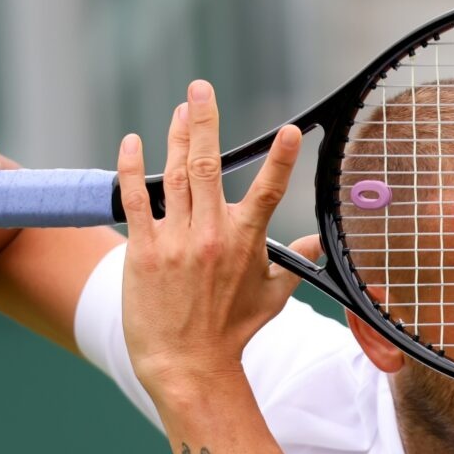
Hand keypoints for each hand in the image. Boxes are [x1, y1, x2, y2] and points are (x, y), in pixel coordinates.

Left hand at [117, 80, 320, 390]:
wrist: (188, 365)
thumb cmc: (232, 333)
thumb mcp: (273, 297)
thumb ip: (295, 263)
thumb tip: (321, 244)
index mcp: (246, 242)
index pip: (270, 191)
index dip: (281, 158)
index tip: (290, 129)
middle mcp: (212, 235)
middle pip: (210, 165)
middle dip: (206, 121)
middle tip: (202, 89)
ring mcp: (175, 240)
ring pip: (175, 175)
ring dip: (177, 136)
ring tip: (180, 108)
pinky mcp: (143, 250)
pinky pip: (136, 199)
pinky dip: (132, 168)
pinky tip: (133, 142)